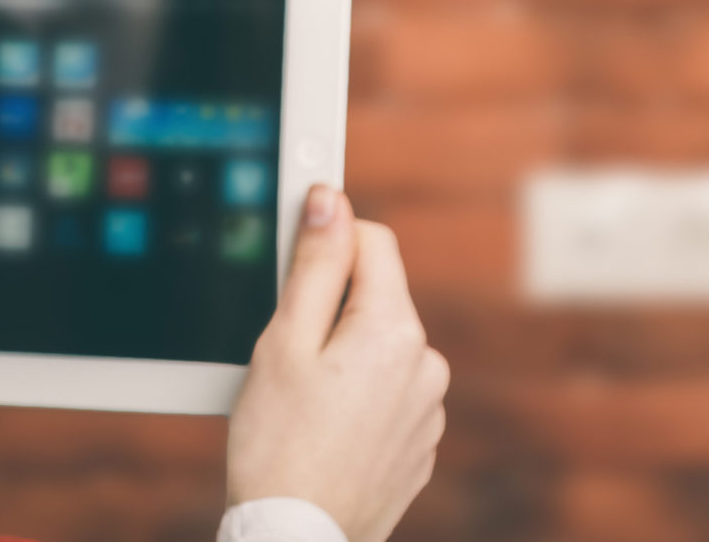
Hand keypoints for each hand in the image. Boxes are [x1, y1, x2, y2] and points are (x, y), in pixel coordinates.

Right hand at [226, 187, 449, 541]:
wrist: (298, 538)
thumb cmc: (279, 445)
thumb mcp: (283, 342)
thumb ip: (314, 265)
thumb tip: (331, 200)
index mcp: (396, 329)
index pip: (372, 240)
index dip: (327, 241)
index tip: (292, 259)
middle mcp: (427, 364)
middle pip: (377, 297)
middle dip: (331, 309)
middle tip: (285, 354)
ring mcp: (429, 410)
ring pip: (381, 348)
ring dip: (346, 356)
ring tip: (303, 403)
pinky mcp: (420, 445)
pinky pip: (388, 395)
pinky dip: (359, 399)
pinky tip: (324, 431)